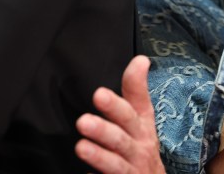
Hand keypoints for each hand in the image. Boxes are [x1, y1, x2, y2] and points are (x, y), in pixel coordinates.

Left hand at [75, 55, 162, 173]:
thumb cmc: (142, 147)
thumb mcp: (142, 118)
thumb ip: (136, 90)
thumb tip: (140, 60)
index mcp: (142, 126)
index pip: (136, 106)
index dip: (122, 99)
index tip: (101, 92)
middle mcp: (139, 147)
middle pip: (122, 137)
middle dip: (104, 129)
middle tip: (83, 121)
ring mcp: (132, 169)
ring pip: (115, 164)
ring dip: (99, 156)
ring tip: (81, 148)